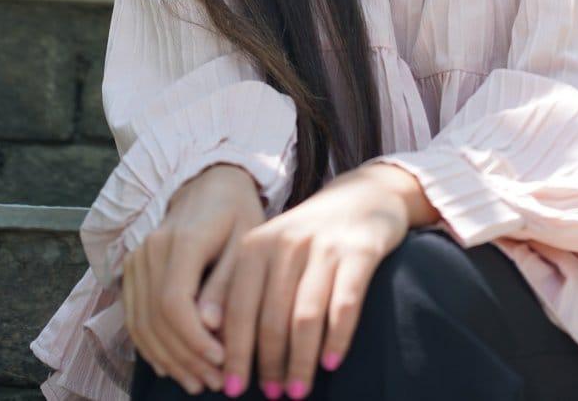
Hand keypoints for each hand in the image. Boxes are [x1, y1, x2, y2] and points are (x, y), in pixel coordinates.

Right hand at [121, 162, 265, 394]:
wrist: (210, 183)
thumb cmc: (237, 212)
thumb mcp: (246, 241)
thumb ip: (227, 283)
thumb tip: (210, 326)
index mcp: (182, 239)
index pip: (174, 302)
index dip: (194, 340)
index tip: (221, 360)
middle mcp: (151, 248)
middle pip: (156, 318)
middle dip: (184, 358)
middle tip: (215, 382)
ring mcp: (137, 258)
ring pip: (141, 322)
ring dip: (168, 359)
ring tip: (199, 382)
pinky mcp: (132, 268)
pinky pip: (133, 316)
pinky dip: (149, 346)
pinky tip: (172, 366)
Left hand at [215, 163, 415, 398]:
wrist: (363, 196)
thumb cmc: (308, 236)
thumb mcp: (270, 250)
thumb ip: (243, 287)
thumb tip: (214, 341)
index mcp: (257, 244)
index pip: (239, 308)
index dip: (235, 352)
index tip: (231, 389)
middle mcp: (287, 242)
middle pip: (271, 317)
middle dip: (269, 364)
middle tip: (273, 395)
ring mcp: (324, 245)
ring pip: (305, 317)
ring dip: (300, 361)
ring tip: (297, 391)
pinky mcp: (359, 251)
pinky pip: (344, 305)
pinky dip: (336, 338)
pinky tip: (331, 363)